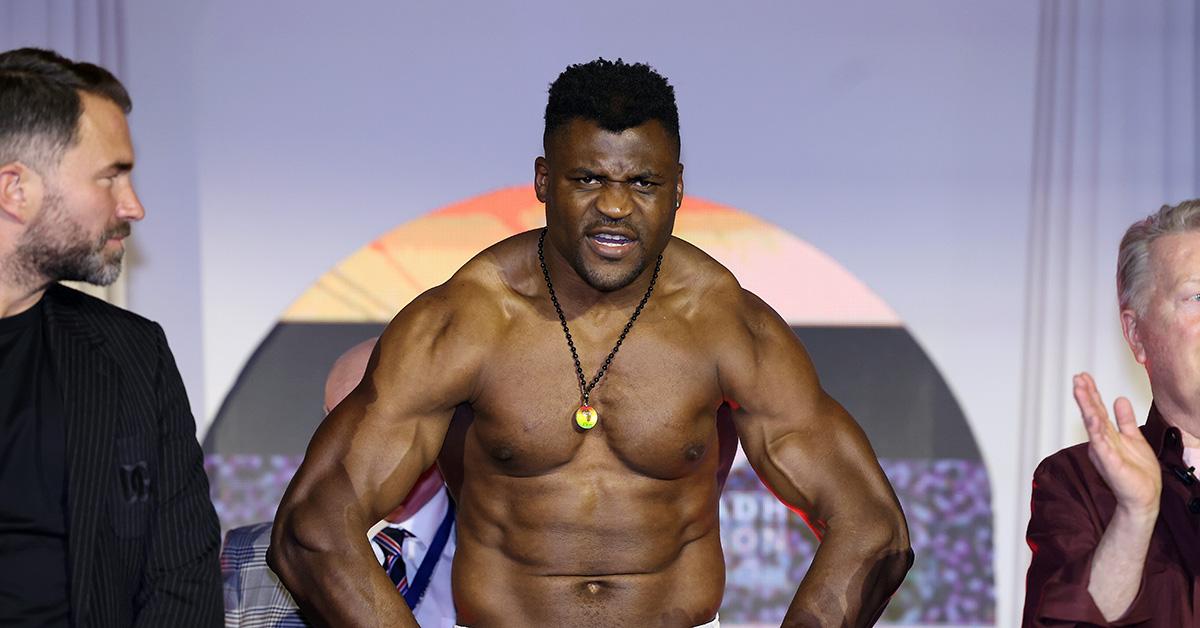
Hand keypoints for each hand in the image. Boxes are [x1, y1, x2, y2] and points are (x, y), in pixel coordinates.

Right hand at [1073, 372, 1160, 515]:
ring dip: (1086, 407)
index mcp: (1107, 435)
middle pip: (1092, 413)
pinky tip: (1092, 418)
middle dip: (1085, 395)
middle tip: (1077, 378)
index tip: (1084, 377)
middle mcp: (1102, 441)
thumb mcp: (1134, 438)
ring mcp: (1104, 451)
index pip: (1097, 410)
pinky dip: (1096, 431)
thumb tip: (1120, 399)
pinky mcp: (1109, 462)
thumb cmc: (1138, 473)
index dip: (1091, 393)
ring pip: (1093, 424)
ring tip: (1079, 390)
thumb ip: (1125, 419)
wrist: (1144, 496)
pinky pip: (1101, 444)